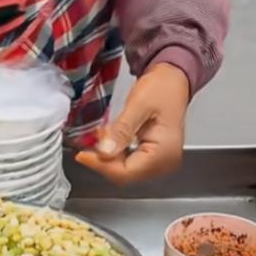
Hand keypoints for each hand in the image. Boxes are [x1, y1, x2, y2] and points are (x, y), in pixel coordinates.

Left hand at [75, 64, 189, 184]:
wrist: (172, 80)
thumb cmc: (162, 88)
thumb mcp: (138, 105)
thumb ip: (121, 130)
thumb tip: (104, 152)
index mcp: (165, 153)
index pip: (126, 172)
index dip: (101, 165)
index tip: (82, 155)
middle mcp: (166, 163)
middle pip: (125, 175)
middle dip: (104, 161)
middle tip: (90, 143)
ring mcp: (161, 163)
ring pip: (125, 172)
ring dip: (109, 158)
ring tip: (100, 138)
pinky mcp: (155, 159)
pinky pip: (130, 164)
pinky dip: (116, 155)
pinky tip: (110, 142)